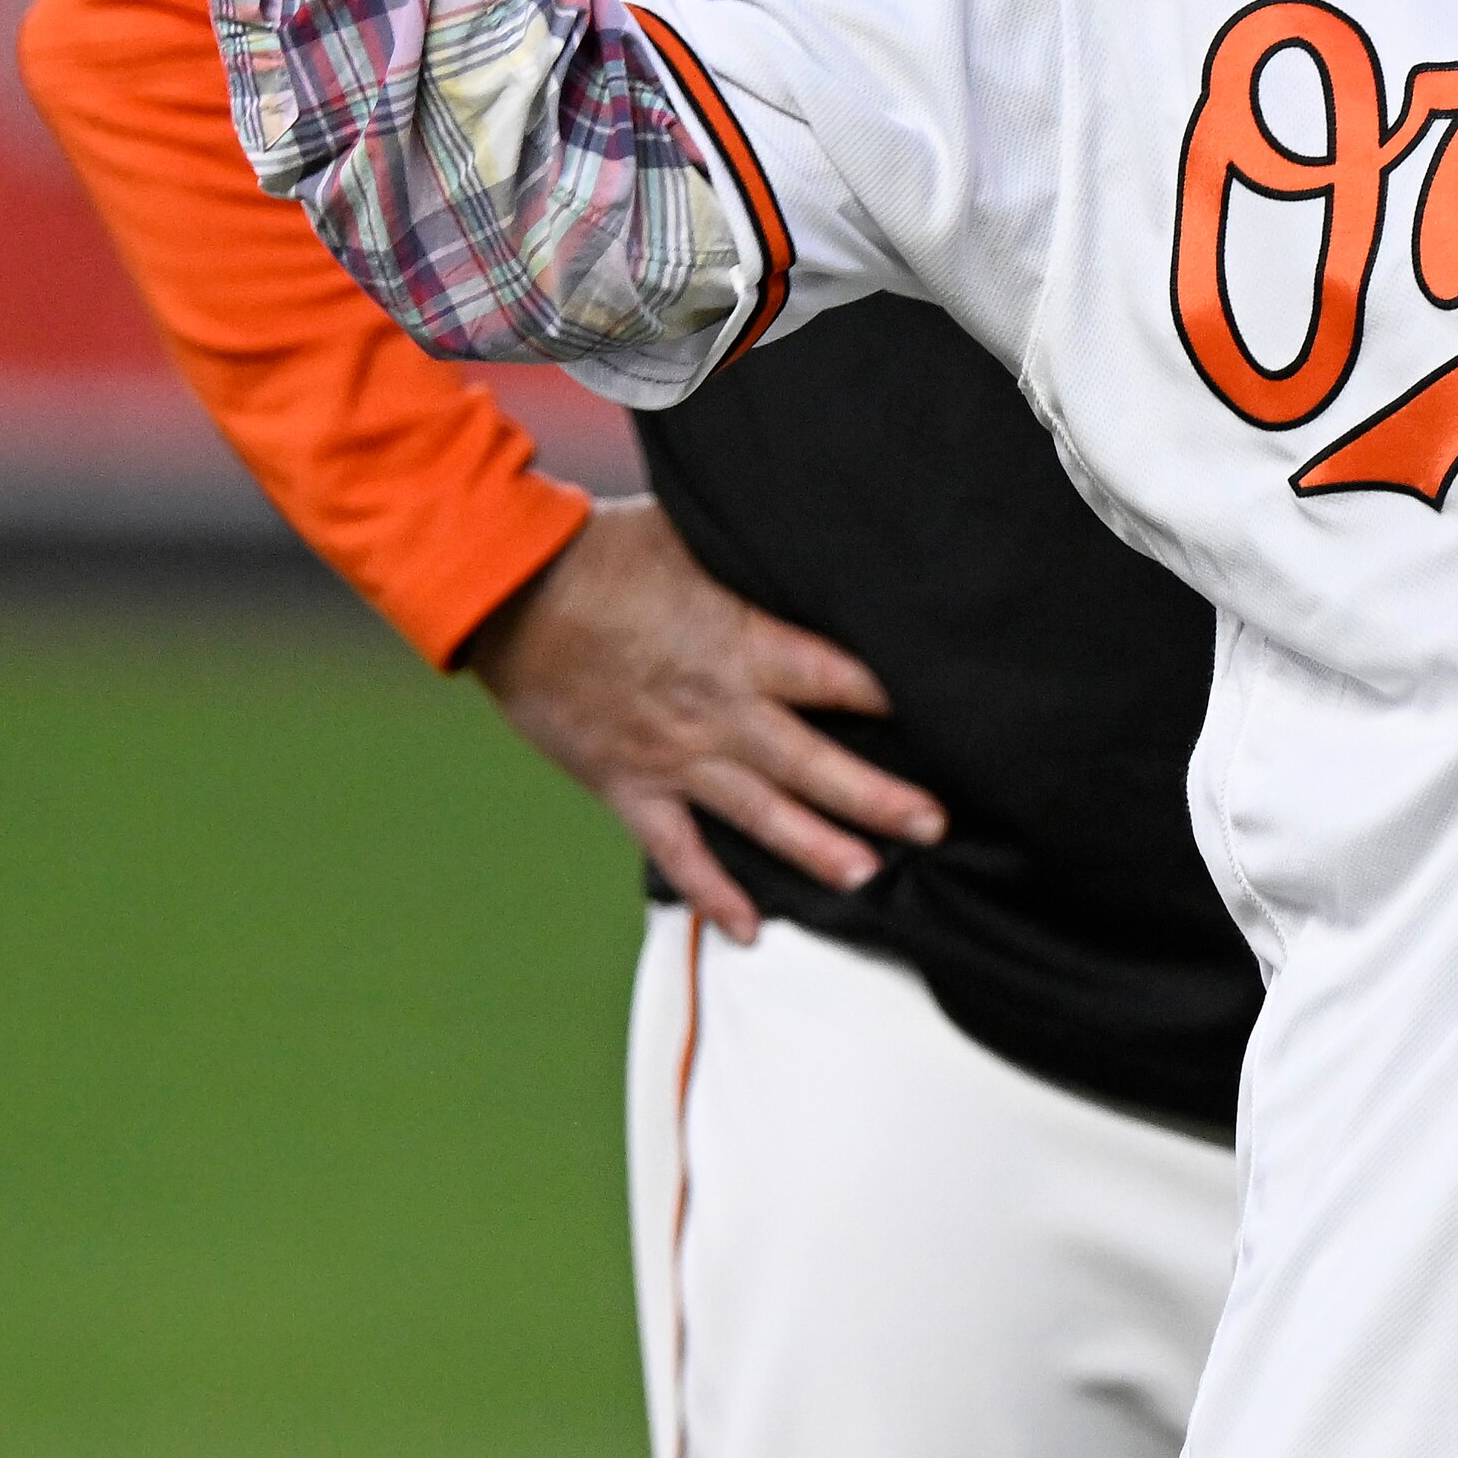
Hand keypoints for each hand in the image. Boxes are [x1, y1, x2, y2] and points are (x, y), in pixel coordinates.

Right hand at [462, 497, 945, 942]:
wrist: (510, 595)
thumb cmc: (603, 551)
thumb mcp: (695, 534)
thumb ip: (756, 553)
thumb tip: (814, 530)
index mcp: (743, 644)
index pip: (838, 677)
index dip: (892, 698)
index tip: (946, 716)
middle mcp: (720, 712)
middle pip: (814, 761)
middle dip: (879, 795)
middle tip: (935, 824)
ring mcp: (675, 757)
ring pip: (759, 814)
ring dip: (816, 847)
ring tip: (869, 875)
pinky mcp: (629, 787)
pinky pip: (679, 851)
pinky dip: (713, 892)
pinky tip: (749, 928)